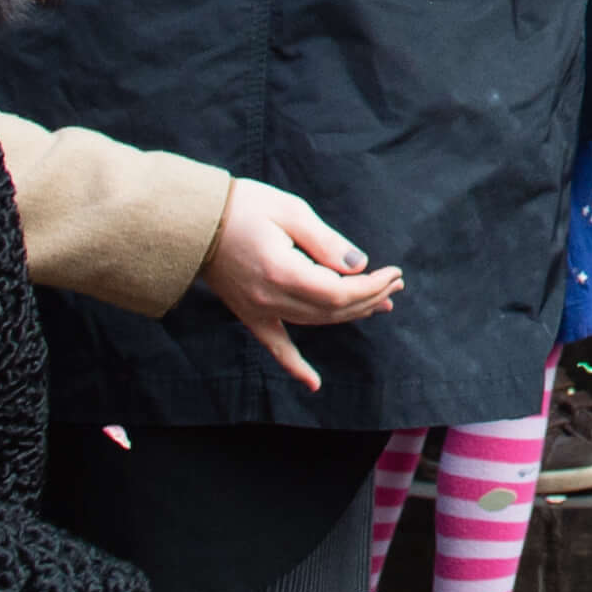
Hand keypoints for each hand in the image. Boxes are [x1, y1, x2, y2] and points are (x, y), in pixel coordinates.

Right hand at [200, 182, 402, 390]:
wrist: (195, 222)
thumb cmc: (244, 207)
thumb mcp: (291, 212)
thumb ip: (326, 242)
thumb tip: (359, 266)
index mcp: (283, 272)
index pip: (339, 292)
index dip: (372, 286)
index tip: (394, 273)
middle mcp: (270, 298)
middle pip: (332, 311)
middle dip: (369, 298)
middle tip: (395, 285)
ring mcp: (258, 311)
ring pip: (314, 323)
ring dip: (349, 317)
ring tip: (379, 305)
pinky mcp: (249, 315)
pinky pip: (276, 347)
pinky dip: (296, 366)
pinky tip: (314, 384)